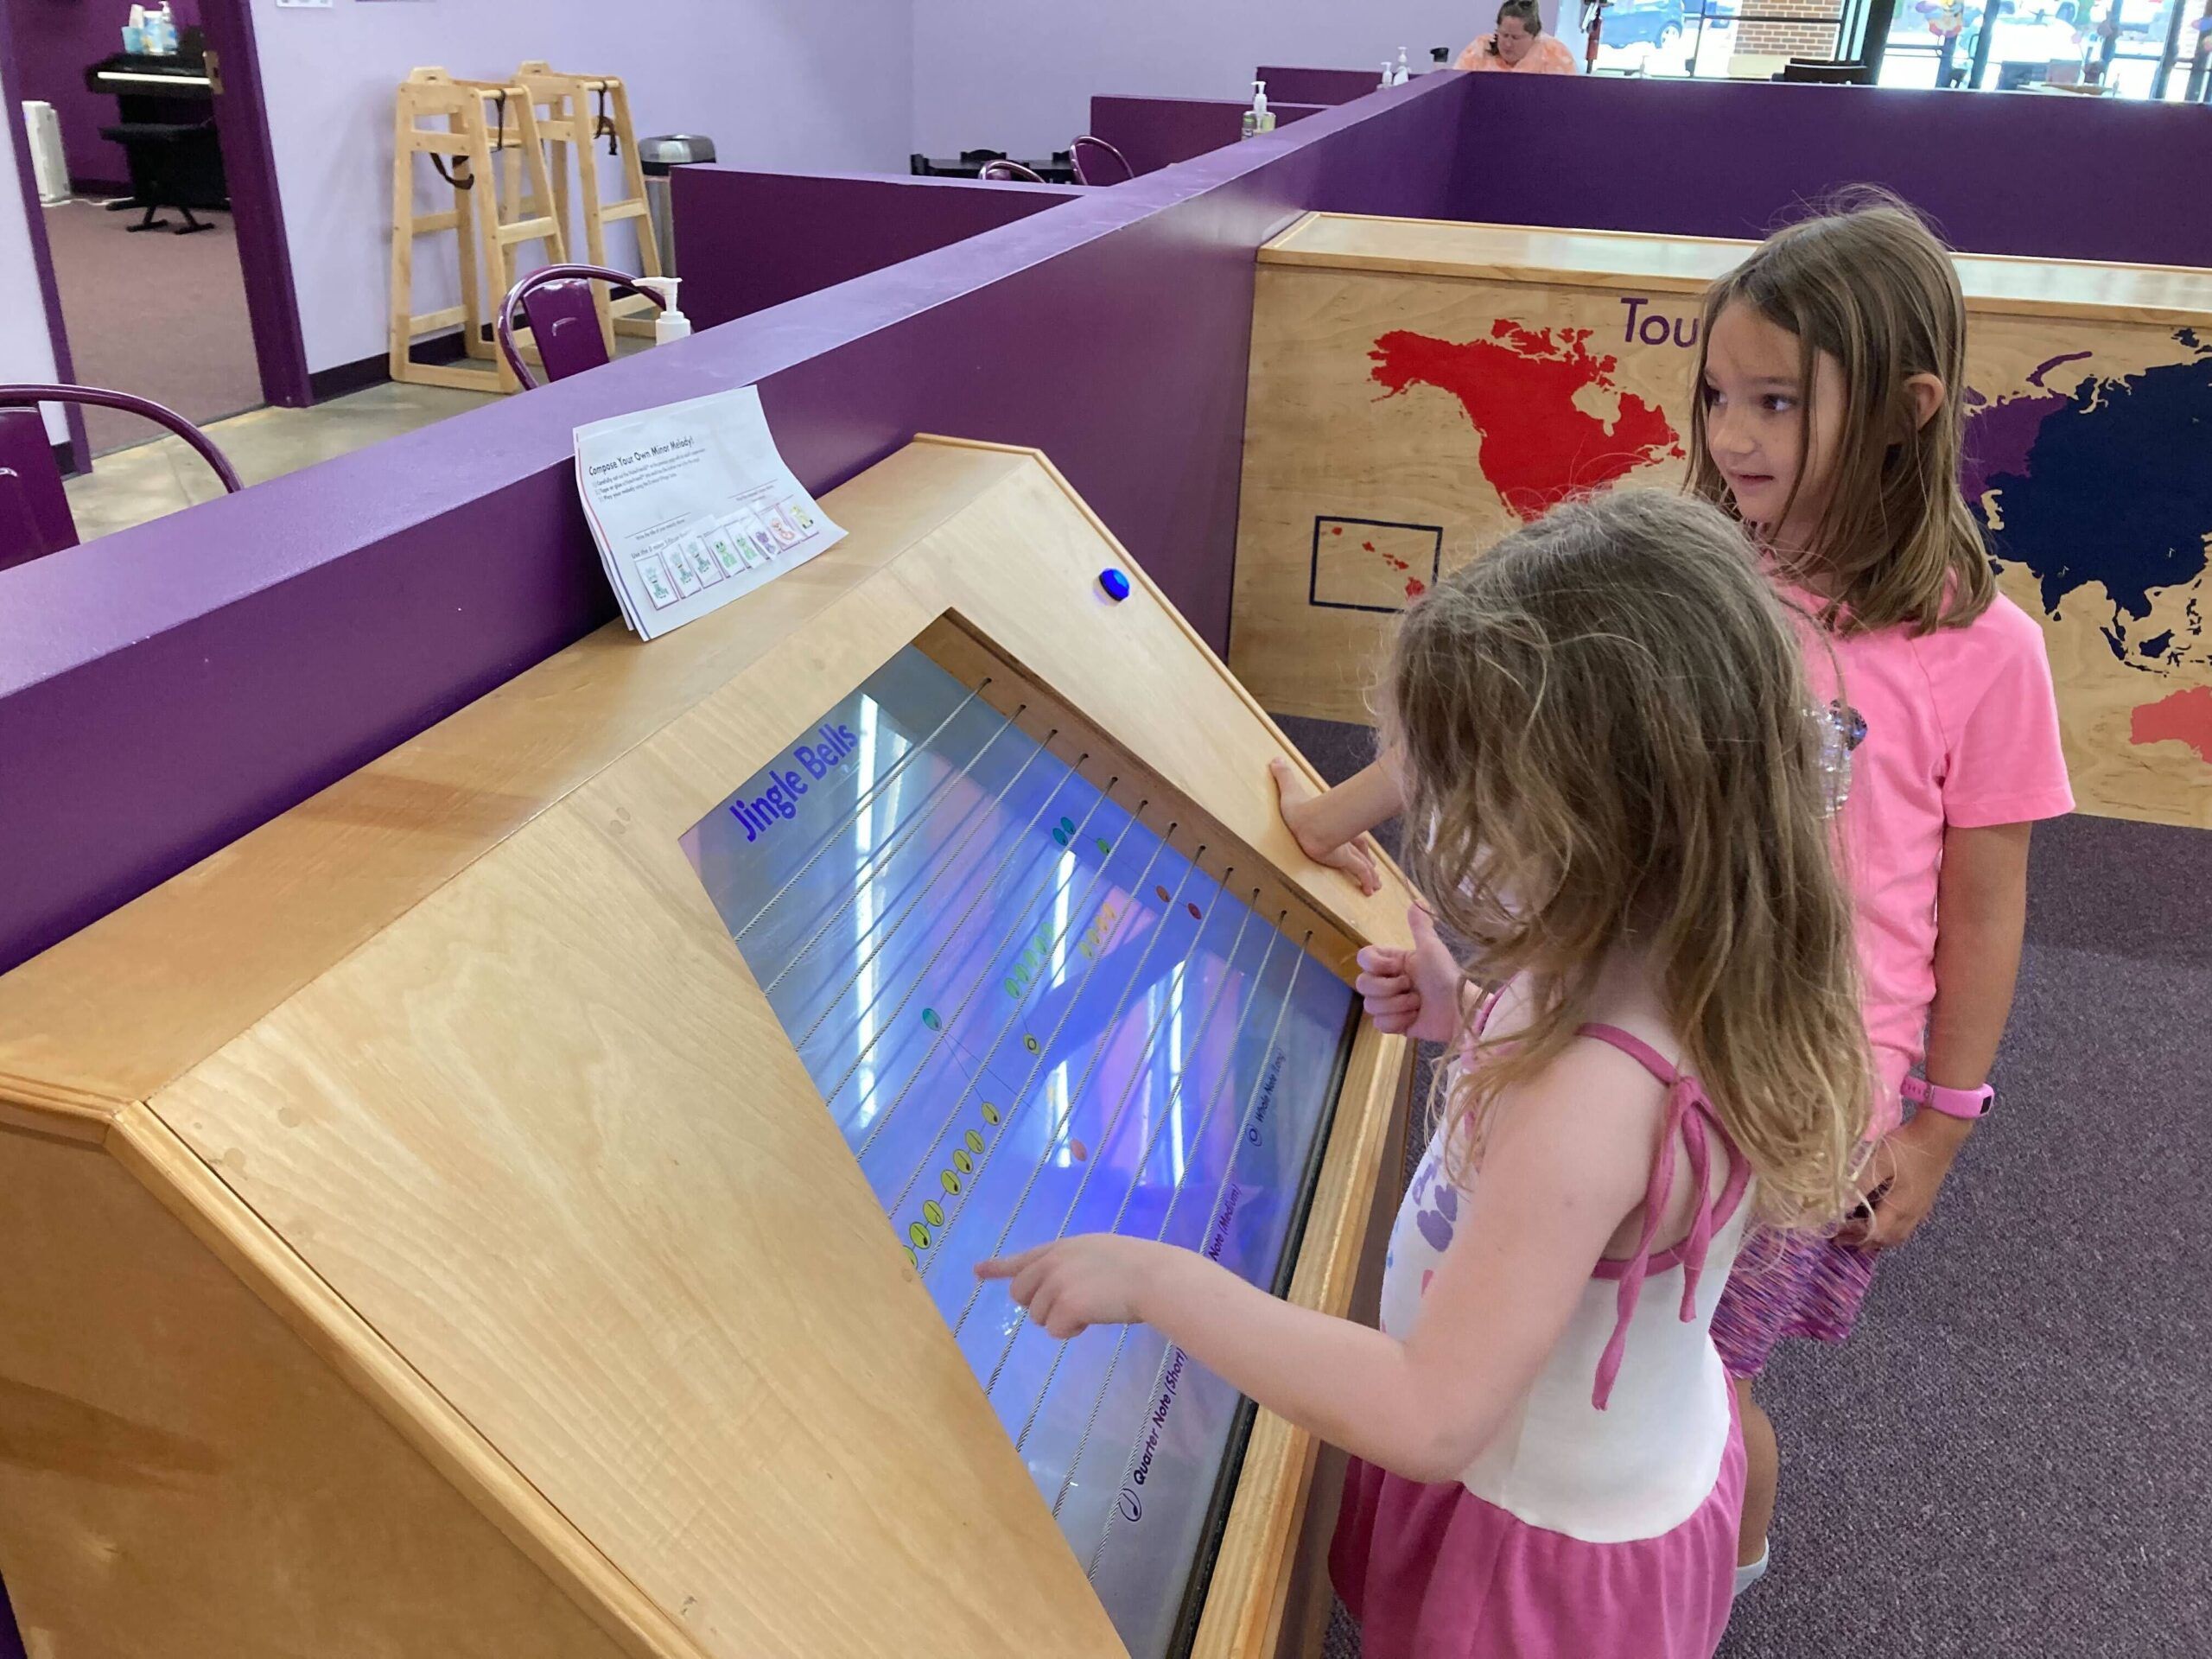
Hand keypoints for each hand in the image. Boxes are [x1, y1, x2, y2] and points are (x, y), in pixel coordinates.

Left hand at [975, 1234, 1172, 1338]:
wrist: (1153, 1277)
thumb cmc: (1137, 1266)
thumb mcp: (1098, 1254)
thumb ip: (1072, 1265)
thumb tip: (1060, 1290)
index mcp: (1062, 1248)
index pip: (1022, 1258)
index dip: (997, 1266)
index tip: (976, 1271)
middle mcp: (1052, 1262)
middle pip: (1021, 1293)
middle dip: (1039, 1305)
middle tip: (1069, 1306)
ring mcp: (1056, 1283)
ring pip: (1038, 1316)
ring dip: (1061, 1319)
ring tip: (1093, 1306)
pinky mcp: (1064, 1305)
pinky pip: (1055, 1330)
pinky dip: (1073, 1331)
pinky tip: (1093, 1318)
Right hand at [1270, 758, 1380, 895]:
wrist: (1305, 822)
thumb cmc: (1297, 811)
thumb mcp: (1289, 792)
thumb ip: (1284, 777)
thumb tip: (1275, 759)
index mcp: (1333, 825)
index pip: (1349, 832)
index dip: (1357, 841)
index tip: (1363, 846)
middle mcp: (1342, 837)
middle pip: (1360, 848)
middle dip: (1366, 858)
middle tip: (1373, 868)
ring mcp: (1344, 848)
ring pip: (1362, 862)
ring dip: (1370, 873)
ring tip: (1375, 886)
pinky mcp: (1344, 858)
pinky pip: (1359, 872)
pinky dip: (1366, 880)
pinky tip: (1370, 891)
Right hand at [1356, 905, 1463, 1042]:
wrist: (1459, 1009)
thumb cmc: (1446, 976)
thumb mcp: (1432, 948)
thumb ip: (1420, 927)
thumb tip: (1416, 901)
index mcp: (1394, 963)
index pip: (1363, 959)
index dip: (1375, 965)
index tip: (1396, 967)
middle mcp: (1389, 982)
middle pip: (1362, 984)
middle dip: (1387, 988)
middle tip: (1409, 987)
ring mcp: (1391, 1005)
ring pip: (1370, 1006)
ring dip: (1396, 1006)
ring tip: (1417, 1005)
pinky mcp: (1395, 1024)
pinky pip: (1379, 1024)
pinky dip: (1397, 1021)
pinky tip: (1413, 1018)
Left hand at [1837, 1112, 1967, 1248]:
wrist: (1940, 1134)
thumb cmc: (1907, 1147)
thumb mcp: (1878, 1162)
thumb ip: (1860, 1184)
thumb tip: (1839, 1204)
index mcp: (1900, 1208)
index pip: (1874, 1233)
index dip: (1854, 1237)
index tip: (1835, 1235)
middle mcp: (1912, 1214)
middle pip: (1887, 1239)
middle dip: (1864, 1242)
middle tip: (1843, 1240)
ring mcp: (1921, 1208)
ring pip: (1899, 1235)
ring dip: (1879, 1240)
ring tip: (1861, 1238)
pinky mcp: (1925, 1200)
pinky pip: (1907, 1226)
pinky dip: (1892, 1231)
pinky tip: (1884, 1222)